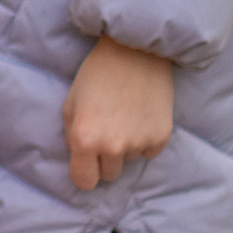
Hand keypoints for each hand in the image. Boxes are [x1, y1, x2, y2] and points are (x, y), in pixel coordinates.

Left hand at [63, 38, 174, 193]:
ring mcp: (139, 144)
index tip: (88, 162)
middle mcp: (112, 147)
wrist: (135, 50)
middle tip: (107, 131)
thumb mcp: (71, 104)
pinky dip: (144, 140)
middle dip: (105, 159)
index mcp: (84, 139)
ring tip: (125, 116)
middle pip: (108, 175)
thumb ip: (73, 138)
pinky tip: (141, 115)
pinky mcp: (161, 138)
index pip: (84, 182)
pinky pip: (148, 152)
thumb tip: (82, 162)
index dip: (85, 171)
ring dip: (126, 146)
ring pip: (129, 161)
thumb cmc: (97, 74)